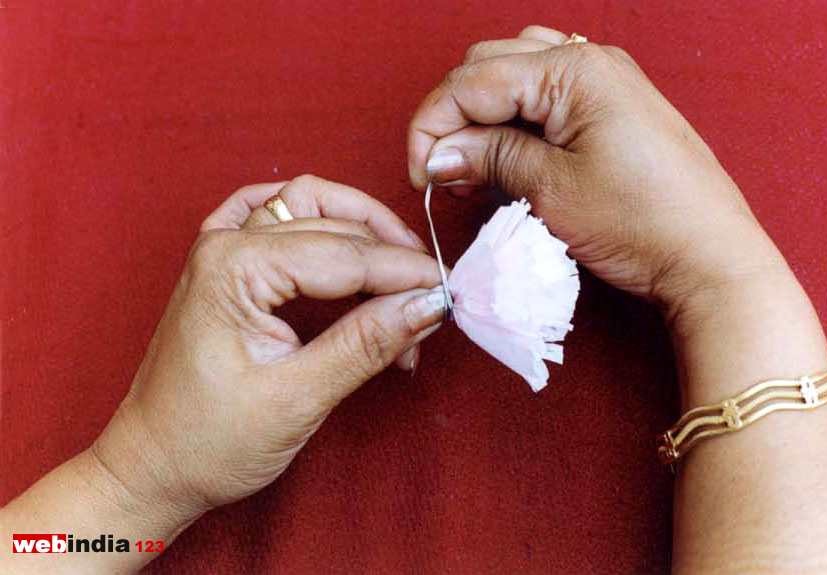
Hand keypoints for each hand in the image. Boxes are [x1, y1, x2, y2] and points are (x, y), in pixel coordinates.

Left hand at [93, 175, 445, 522]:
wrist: (153, 466)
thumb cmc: (208, 442)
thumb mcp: (297, 398)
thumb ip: (365, 343)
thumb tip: (427, 305)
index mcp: (234, 269)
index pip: (346, 255)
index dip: (405, 273)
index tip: (450, 293)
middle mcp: (225, 244)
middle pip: (335, 227)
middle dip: (391, 263)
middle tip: (429, 305)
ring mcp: (221, 249)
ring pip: (312, 209)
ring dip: (363, 235)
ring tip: (399, 282)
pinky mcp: (226, 265)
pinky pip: (278, 215)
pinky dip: (319, 221)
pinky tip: (344, 236)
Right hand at [408, 25, 789, 316]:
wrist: (709, 257)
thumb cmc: (641, 223)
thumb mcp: (551, 191)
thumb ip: (489, 159)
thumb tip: (438, 154)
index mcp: (573, 69)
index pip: (472, 80)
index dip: (433, 127)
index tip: (420, 177)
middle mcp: (589, 60)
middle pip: (489, 68)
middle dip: (455, 118)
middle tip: (444, 174)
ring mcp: (605, 81)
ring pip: (514, 77)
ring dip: (484, 117)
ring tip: (474, 168)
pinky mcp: (611, 108)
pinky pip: (545, 97)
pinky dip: (516, 122)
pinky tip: (509, 159)